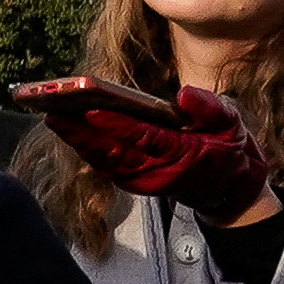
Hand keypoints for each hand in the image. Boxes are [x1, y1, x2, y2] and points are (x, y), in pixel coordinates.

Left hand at [20, 79, 278, 228]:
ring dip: (76, 139)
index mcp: (184, 156)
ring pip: (104, 160)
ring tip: (51, 113)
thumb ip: (211, 108)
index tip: (91, 108)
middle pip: (114, 152)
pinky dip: (85, 147)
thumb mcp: (232, 123)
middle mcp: (158, 173)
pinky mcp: (133, 181)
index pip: (145, 139)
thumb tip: (184, 95)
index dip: (117, 125)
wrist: (230, 188)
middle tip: (51, 109)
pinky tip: (67, 127)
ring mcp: (143, 181)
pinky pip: (105, 164)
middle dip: (81, 132)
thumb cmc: (228, 147)